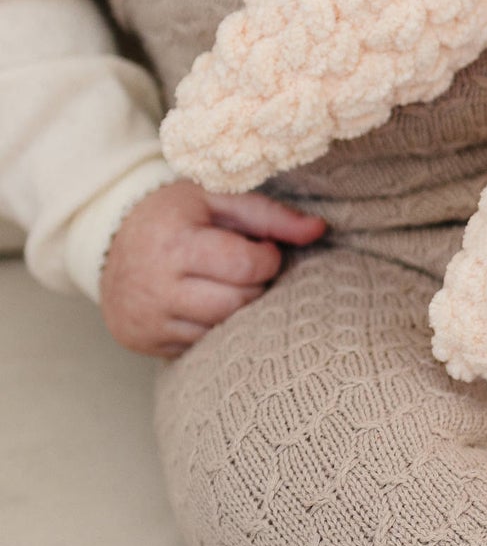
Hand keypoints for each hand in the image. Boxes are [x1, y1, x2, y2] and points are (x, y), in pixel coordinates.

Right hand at [99, 180, 326, 358]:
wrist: (108, 239)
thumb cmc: (175, 215)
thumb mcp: (219, 199)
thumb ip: (272, 215)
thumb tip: (319, 230)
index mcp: (173, 243)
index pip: (247, 265)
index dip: (268, 258)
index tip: (262, 249)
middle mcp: (153, 286)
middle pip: (238, 303)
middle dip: (255, 286)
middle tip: (246, 269)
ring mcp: (145, 320)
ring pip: (222, 330)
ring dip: (238, 308)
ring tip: (226, 284)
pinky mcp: (142, 342)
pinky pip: (199, 345)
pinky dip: (213, 327)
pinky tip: (203, 302)